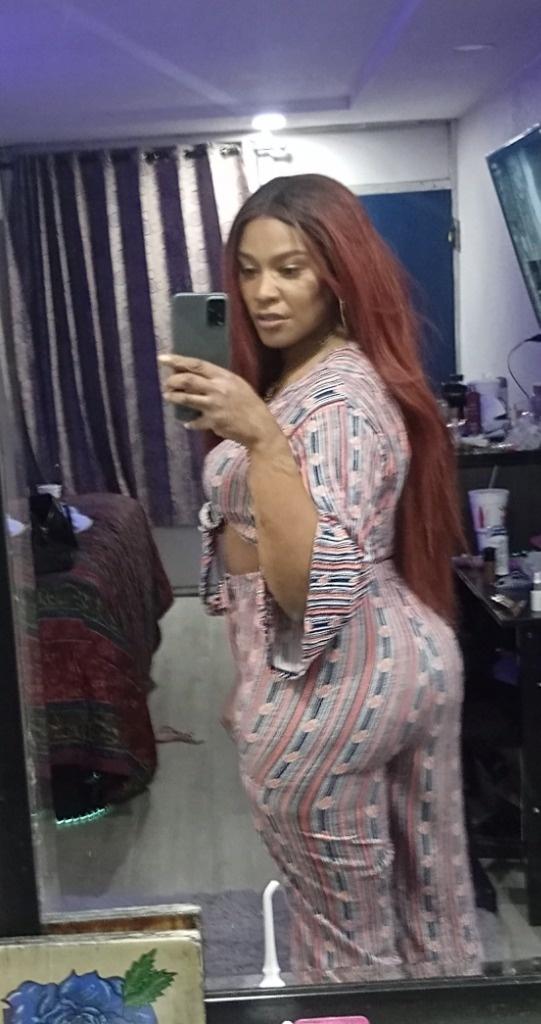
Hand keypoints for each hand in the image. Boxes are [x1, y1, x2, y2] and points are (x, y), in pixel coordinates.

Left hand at [158, 354, 279, 448]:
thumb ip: (218, 380)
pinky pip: (195, 421)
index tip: (163, 359)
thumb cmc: (250, 404)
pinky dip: (190, 422)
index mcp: (224, 377)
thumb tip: (197, 376)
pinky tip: (188, 422)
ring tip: (168, 397)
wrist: (259, 427)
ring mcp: (214, 406)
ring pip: (186, 399)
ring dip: (174, 397)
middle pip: (188, 380)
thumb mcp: (237, 385)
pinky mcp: (213, 422)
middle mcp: (217, 389)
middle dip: (172, 381)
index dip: (178, 361)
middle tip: (167, 383)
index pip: (196, 365)